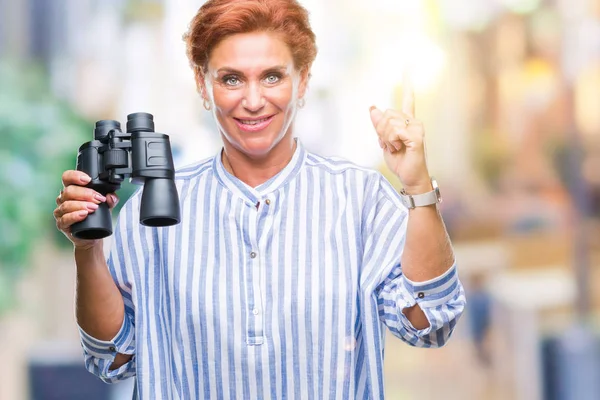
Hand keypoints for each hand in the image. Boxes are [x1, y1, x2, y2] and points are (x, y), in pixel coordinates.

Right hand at [53, 170, 118, 249]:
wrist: (93, 235)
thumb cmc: (96, 216)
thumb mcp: (106, 205)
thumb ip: (111, 199)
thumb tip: (110, 196)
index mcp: (72, 190)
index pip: (67, 177)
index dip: (75, 176)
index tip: (88, 180)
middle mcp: (63, 199)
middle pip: (69, 191)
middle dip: (86, 194)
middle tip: (98, 199)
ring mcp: (61, 212)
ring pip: (67, 204)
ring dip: (82, 205)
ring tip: (93, 208)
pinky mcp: (61, 224)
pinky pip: (65, 219)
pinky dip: (75, 216)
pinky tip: (83, 214)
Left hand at [369, 75, 430, 193]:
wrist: (410, 178)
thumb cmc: (400, 161)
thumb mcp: (384, 141)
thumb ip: (378, 125)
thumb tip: (373, 108)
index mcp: (407, 121)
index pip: (408, 98)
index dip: (408, 82)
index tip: (408, 65)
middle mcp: (414, 121)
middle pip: (386, 113)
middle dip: (381, 130)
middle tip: (389, 144)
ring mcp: (417, 128)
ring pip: (388, 122)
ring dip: (386, 138)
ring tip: (396, 148)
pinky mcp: (417, 136)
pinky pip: (394, 131)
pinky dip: (391, 142)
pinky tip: (399, 149)